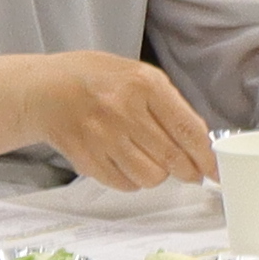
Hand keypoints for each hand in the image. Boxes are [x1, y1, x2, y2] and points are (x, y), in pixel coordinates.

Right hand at [19, 51, 216, 189]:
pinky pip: (124, 184)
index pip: (188, 130)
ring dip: (158, 176)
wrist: (43, 88)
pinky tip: (126, 164)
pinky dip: (132, 180)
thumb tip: (199, 142)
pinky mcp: (85, 157)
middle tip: (191, 173)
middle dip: (188, 171)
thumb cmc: (96, 80)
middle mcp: (124, 110)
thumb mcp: (138, 75)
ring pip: (150, 176)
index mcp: (144, 84)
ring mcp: (102, 136)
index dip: (207, 156)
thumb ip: (169, 104)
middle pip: (172, 158)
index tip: (215, 169)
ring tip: (151, 162)